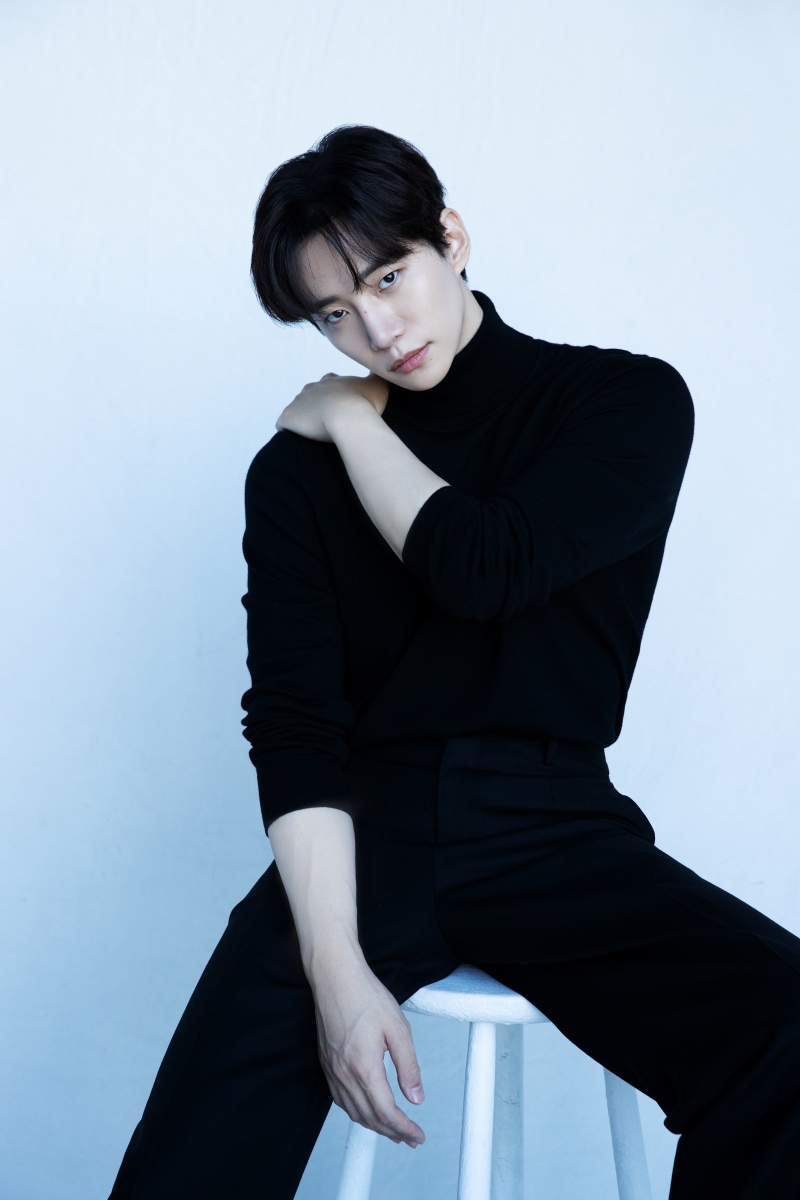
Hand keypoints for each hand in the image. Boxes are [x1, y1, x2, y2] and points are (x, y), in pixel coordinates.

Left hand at [276, 372, 388, 441]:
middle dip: (318, 409)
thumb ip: (377, 375)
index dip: (335, 398)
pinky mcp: (288, 417)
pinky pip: (283, 424)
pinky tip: (297, 439)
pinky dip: (289, 430)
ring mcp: (297, 402)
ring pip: (298, 410)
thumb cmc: (365, 403)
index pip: (329, 385)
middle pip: (311, 397)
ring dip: (304, 420)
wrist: (348, 418)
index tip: (343, 410)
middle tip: (330, 425)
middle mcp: (312, 388)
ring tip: (314, 435)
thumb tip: (382, 366)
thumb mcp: (378, 384)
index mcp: (330, 381)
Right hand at [311, 953, 425, 1147]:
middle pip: (369, 1118)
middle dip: (392, 1132)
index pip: (386, 1113)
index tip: (417, 1136)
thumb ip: (408, 1066)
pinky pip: (340, 1099)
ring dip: (374, 1125)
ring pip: (353, 1112)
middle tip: (410, 1138)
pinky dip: (356, 1112)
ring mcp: (332, 1070)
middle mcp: (344, 1074)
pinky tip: (365, 1109)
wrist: (335, 976)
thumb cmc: (364, 995)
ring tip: (391, 1129)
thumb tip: (416, 1097)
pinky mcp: (326, 1063)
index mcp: (364, 1067)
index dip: (404, 1129)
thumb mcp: (398, 1028)